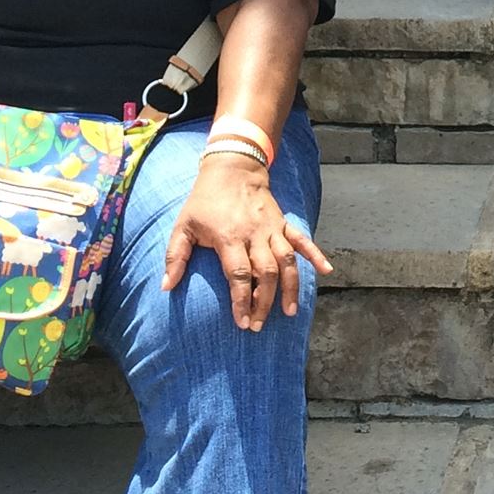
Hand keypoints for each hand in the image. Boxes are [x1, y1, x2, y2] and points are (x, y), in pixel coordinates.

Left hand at [162, 154, 334, 330]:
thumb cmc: (204, 201)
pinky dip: (316, 254)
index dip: (242, 300)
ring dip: (290, 287)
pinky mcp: (283, 222)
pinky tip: (327, 270)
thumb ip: (175, 257)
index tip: (242, 321)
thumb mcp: (183, 226)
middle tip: (258, 325)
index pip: (239, 274)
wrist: (232, 168)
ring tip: (289, 312)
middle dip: (264, 301)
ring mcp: (272, 228)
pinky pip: (303, 239)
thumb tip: (165, 287)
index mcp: (229, 236)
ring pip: (287, 261)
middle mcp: (254, 234)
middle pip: (266, 272)